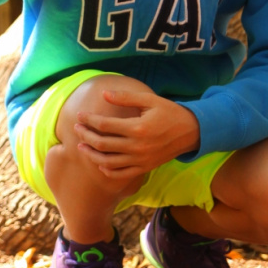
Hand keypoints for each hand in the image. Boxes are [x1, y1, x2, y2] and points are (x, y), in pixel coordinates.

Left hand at [74, 84, 199, 178]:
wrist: (191, 132)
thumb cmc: (169, 112)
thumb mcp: (150, 100)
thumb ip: (126, 97)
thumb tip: (104, 93)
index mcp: (137, 127)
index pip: (104, 125)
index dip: (89, 119)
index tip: (80, 115)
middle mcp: (137, 146)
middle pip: (102, 143)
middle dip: (85, 135)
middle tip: (76, 129)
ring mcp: (140, 160)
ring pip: (108, 161)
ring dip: (91, 154)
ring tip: (81, 147)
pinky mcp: (144, 168)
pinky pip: (122, 174)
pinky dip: (108, 171)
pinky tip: (100, 164)